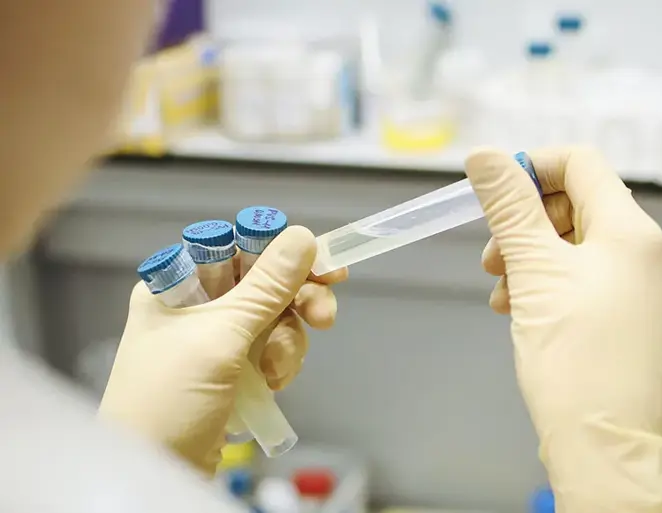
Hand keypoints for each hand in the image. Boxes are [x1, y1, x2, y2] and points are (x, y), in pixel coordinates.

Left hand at [99, 226, 347, 473]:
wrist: (156, 474)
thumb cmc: (170, 400)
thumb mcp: (220, 338)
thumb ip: (266, 287)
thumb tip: (303, 235)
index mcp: (177, 284)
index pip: (239, 248)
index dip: (282, 253)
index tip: (324, 263)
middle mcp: (197, 306)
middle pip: (265, 283)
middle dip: (296, 302)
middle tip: (325, 317)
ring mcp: (216, 339)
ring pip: (276, 318)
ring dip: (287, 342)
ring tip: (276, 372)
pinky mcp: (233, 369)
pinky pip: (273, 349)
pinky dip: (281, 364)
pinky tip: (272, 385)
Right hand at [465, 147, 661, 512]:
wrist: (604, 446)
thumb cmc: (572, 361)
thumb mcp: (531, 272)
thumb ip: (508, 207)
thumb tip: (486, 156)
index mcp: (633, 233)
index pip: (582, 164)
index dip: (531, 168)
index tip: (494, 194)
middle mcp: (653, 255)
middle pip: (579, 206)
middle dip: (526, 225)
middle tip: (493, 258)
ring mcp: (651, 289)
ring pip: (581, 247)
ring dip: (534, 259)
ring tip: (504, 295)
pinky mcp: (641, 318)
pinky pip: (593, 280)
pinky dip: (554, 285)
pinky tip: (525, 311)